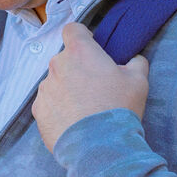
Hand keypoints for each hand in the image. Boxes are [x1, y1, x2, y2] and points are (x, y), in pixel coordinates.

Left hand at [32, 23, 149, 150]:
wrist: (100, 147)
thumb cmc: (119, 107)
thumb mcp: (138, 80)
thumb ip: (135, 62)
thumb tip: (134, 59)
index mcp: (79, 52)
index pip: (72, 29)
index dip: (82, 36)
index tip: (91, 48)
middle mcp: (57, 65)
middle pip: (65, 59)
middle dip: (78, 68)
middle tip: (95, 86)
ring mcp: (44, 88)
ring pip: (55, 81)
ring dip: (67, 88)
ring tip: (85, 109)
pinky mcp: (38, 110)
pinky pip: (48, 102)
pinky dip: (58, 108)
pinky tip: (74, 121)